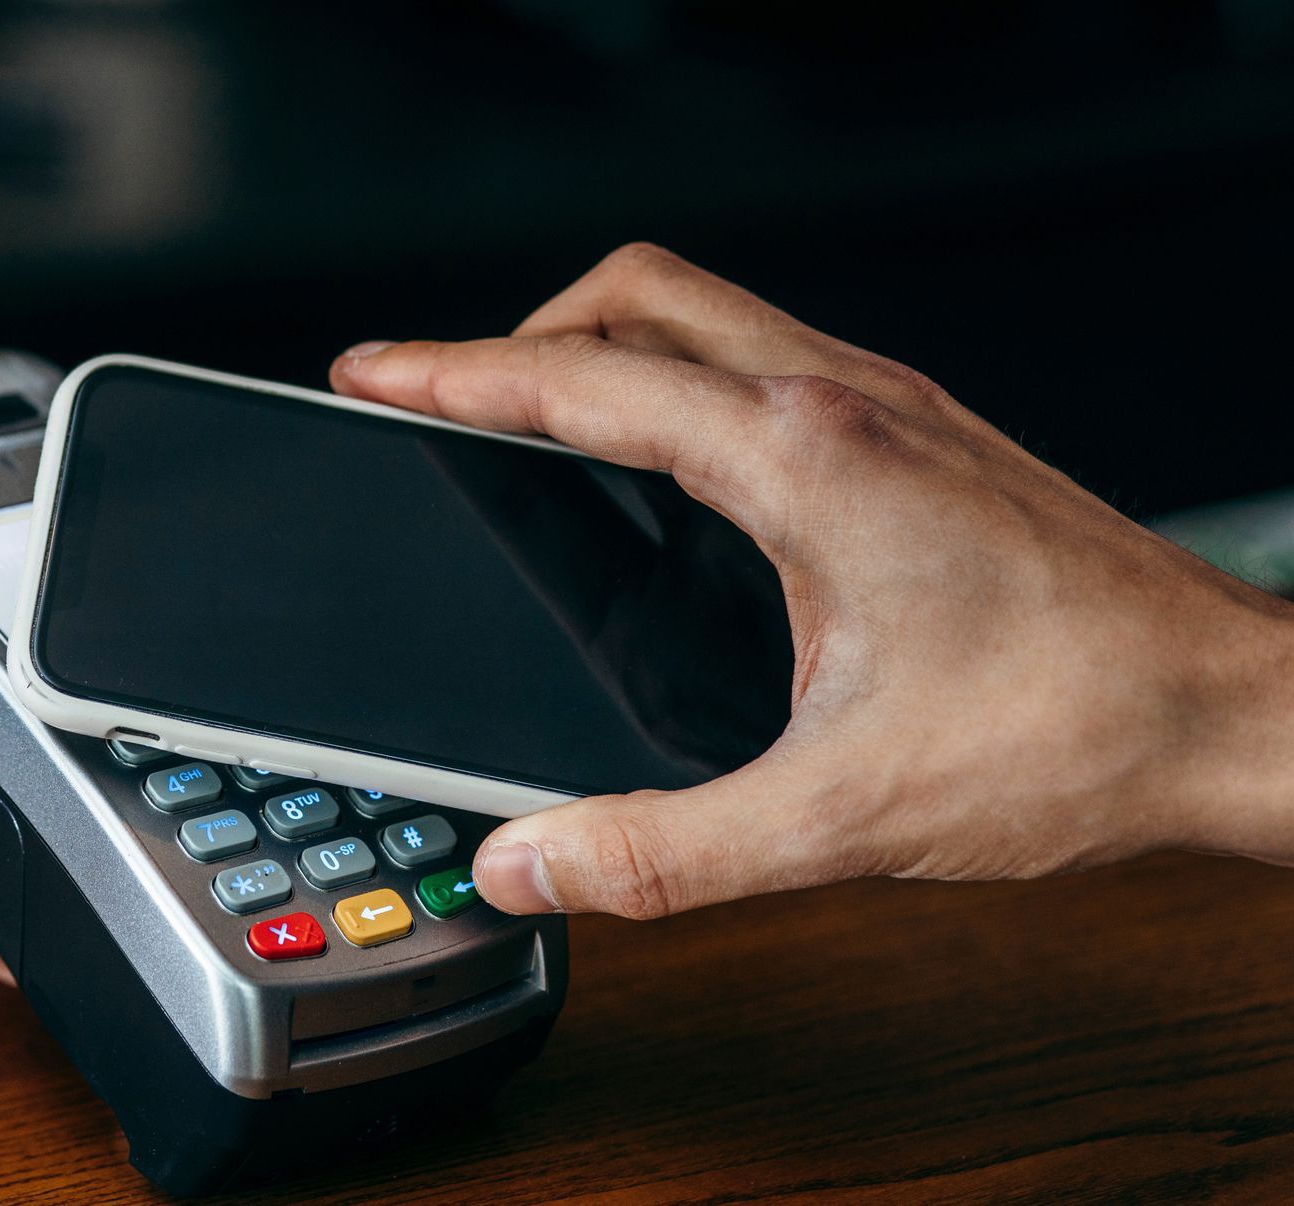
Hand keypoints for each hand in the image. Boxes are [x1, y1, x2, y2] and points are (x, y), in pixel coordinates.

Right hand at [331, 243, 1293, 919]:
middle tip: (444, 397)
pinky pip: (759, 358)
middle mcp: (843, 400)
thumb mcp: (842, 814)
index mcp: (802, 458)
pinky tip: (672, 479)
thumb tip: (532, 862)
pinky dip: (677, 381)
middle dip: (517, 331)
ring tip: (531, 421)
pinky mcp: (918, 436)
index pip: (581, 379)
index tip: (370, 372)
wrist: (1230, 713)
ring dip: (601, 344)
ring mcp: (889, 405)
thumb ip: (664, 849)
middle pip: (636, 293)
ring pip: (704, 312)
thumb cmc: (1076, 730)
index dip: (451, 372)